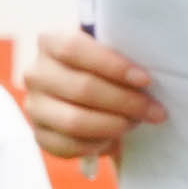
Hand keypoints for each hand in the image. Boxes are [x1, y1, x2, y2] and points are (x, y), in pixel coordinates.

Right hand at [19, 28, 168, 166]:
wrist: (84, 93)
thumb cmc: (102, 67)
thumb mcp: (106, 49)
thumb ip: (117, 53)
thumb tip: (145, 77)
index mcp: (50, 42)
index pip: (75, 49)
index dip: (113, 65)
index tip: (145, 80)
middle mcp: (35, 74)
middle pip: (82, 88)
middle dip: (124, 101)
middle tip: (153, 111)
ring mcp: (34, 107)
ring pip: (74, 121)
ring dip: (113, 125)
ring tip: (136, 123)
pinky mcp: (39, 135)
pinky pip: (68, 145)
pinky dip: (96, 144)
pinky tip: (114, 139)